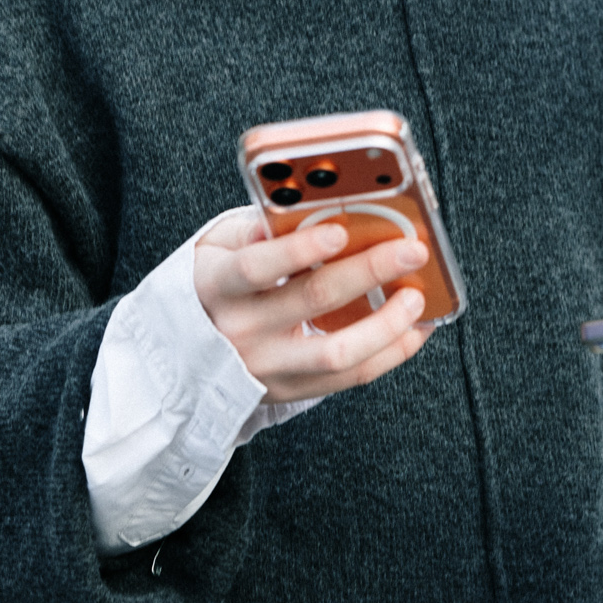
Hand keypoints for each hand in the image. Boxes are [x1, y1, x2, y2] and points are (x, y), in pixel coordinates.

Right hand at [194, 209, 432, 403]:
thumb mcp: (218, 246)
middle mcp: (240, 330)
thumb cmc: (215, 284)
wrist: (186, 353)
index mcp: (217, 285)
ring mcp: (267, 366)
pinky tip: (413, 329)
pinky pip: (350, 377)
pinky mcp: (291, 390)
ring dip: (388, 324)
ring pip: (337, 352)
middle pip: (313, 300)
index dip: (299, 249)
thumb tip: (300, 212)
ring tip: (416, 297)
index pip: (256, 266)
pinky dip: (390, 352)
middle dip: (370, 270)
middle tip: (411, 250)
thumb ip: (256, 228)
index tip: (341, 231)